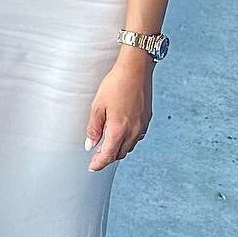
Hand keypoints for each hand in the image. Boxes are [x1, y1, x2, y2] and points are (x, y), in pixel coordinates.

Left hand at [85, 48, 153, 171]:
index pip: (108, 155)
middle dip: (108, 157)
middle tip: (97, 155)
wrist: (136, 69)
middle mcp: (133, 131)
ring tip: (108, 144)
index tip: (92, 167)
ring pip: (129, 146)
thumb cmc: (116, 84)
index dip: (99, 163)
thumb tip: (90, 144)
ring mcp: (142, 126)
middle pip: (120, 154)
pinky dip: (128, 140)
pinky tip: (121, 132)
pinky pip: (137, 137)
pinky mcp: (147, 119)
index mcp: (118, 130)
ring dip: (119, 149)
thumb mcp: (98, 106)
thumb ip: (94, 128)